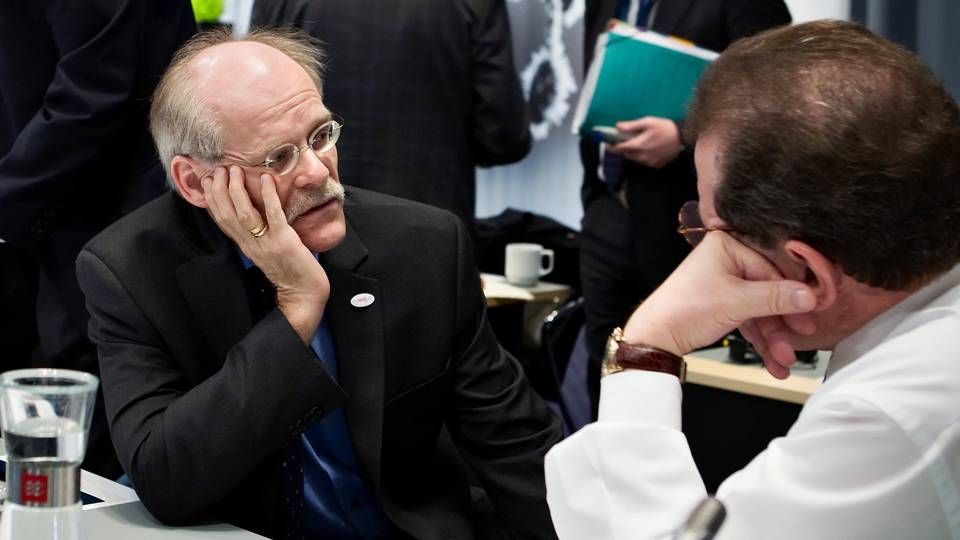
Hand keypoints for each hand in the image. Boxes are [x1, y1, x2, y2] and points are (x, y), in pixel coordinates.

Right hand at [201, 165, 328, 342]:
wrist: (303, 294)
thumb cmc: (289, 270)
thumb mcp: (266, 251)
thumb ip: (257, 234)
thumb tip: (254, 211)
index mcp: (245, 245)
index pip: (221, 220)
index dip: (212, 199)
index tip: (208, 179)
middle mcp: (251, 244)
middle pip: (227, 214)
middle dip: (220, 189)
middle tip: (220, 169)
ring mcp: (266, 243)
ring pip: (244, 215)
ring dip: (237, 190)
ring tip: (236, 170)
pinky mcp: (284, 242)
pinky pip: (273, 216)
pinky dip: (268, 196)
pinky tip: (267, 179)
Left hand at [608, 117, 683, 167]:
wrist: (683, 137)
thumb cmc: (664, 127)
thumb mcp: (648, 122)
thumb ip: (631, 126)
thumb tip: (617, 126)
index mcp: (638, 145)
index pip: (619, 149)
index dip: (611, 147)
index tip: (607, 144)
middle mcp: (642, 156)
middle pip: (627, 154)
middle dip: (624, 148)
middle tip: (626, 141)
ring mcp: (649, 163)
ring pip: (635, 159)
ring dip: (634, 153)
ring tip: (639, 143)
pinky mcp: (656, 165)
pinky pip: (645, 162)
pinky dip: (643, 156)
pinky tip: (650, 149)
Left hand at [622, 232, 816, 378]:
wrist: (655, 338)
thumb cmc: (686, 309)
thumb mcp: (737, 302)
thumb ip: (776, 298)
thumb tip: (811, 295)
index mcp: (727, 246)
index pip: (772, 267)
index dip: (793, 292)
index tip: (814, 310)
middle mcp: (726, 260)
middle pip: (767, 291)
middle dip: (783, 321)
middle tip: (803, 336)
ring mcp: (724, 283)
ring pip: (760, 310)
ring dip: (774, 337)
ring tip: (785, 361)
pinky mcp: (722, 304)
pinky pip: (749, 320)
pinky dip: (761, 340)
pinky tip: (774, 362)